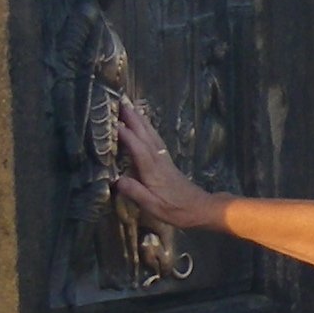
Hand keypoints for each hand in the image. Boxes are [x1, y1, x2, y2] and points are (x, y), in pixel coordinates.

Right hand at [111, 98, 225, 232]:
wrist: (200, 208)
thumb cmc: (176, 210)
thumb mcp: (153, 206)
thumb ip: (135, 192)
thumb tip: (116, 180)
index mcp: (152, 170)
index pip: (137, 148)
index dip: (125, 135)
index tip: (113, 122)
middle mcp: (158, 159)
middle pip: (144, 135)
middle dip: (132, 119)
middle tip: (120, 103)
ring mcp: (163, 158)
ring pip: (151, 134)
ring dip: (140, 120)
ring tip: (130, 107)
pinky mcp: (166, 161)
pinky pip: (155, 139)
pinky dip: (148, 129)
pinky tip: (145, 125)